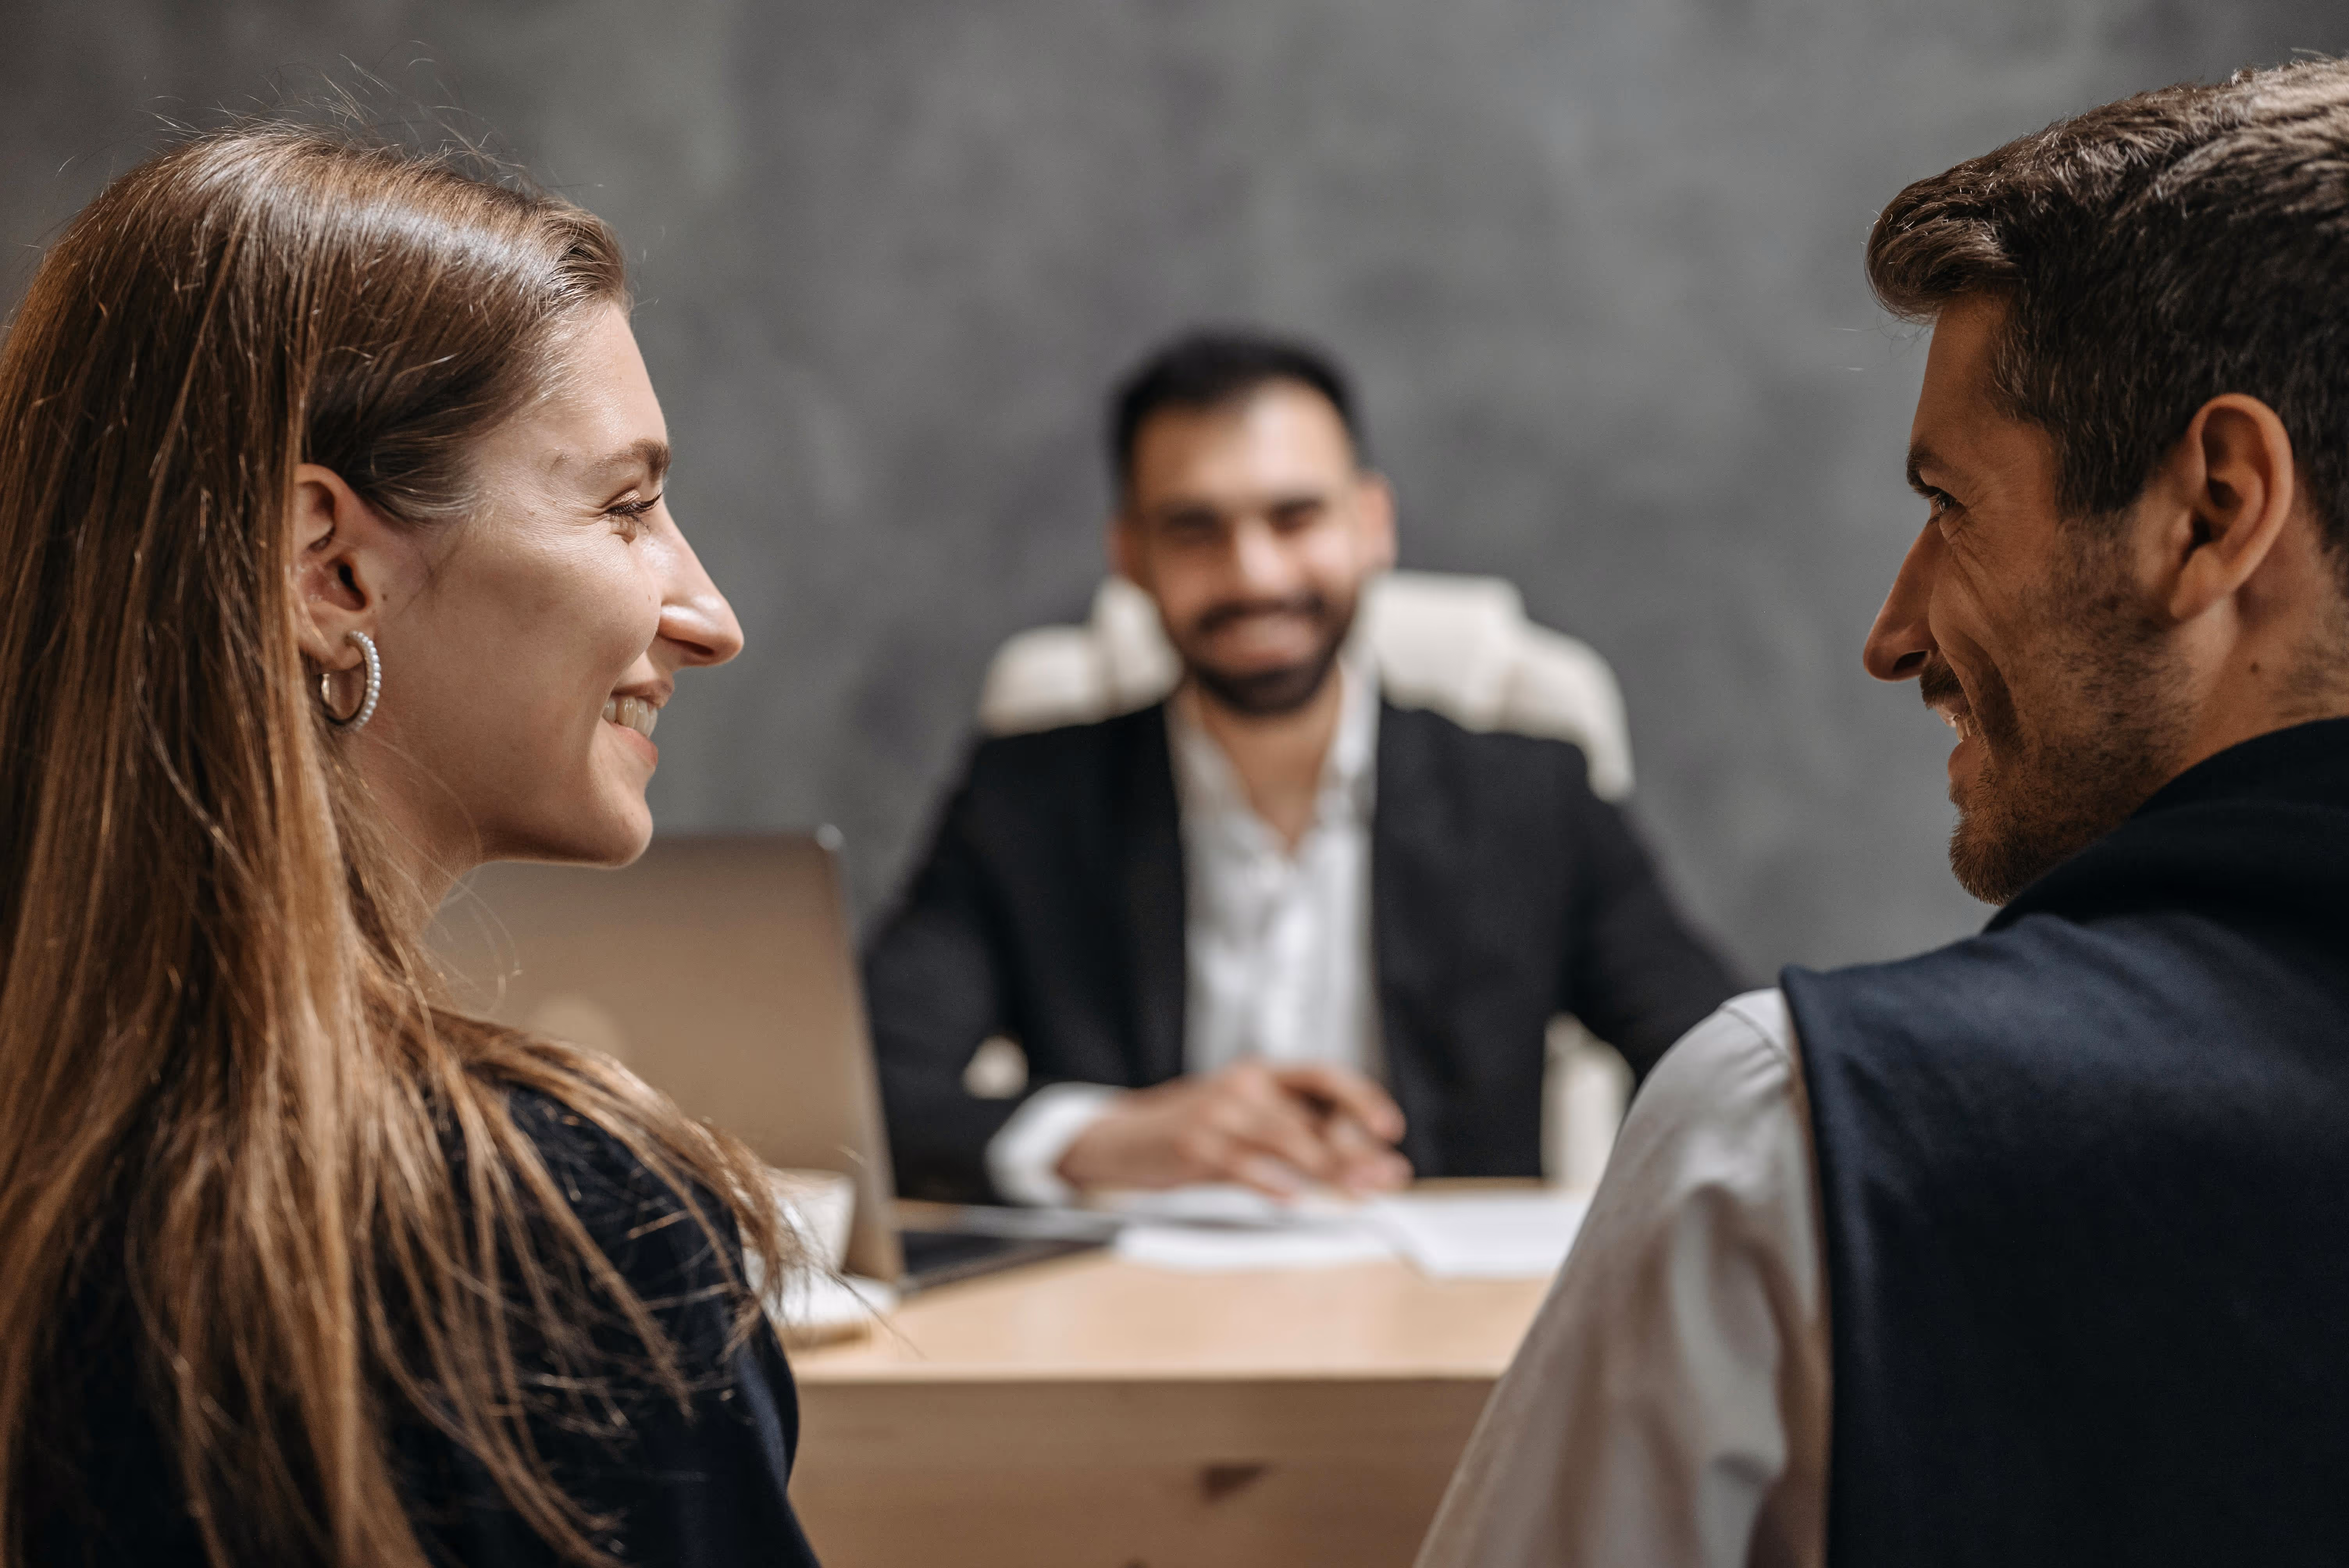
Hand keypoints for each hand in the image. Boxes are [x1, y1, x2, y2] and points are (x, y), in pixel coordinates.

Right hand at [1055, 1060, 1411, 1198]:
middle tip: (1389, 1176)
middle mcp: (1243, 1086)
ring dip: (1326, 1167)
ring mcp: (1216, 1114)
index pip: (1322, 1076)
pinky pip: (1238, 1164)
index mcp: (1261, 1076)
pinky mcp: (1192, 1147)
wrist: (1119, 1138)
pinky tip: (1291, 1197)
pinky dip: (1266, 1181)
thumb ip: (1294, 1133)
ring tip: (1357, 1190)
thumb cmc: (1193, 1132)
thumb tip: (1361, 1162)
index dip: (1361, 1098)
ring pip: (1284, 1140)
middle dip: (1356, 1149)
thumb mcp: (1244, 1119)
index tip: (1391, 1129)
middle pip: (1311, 1117)